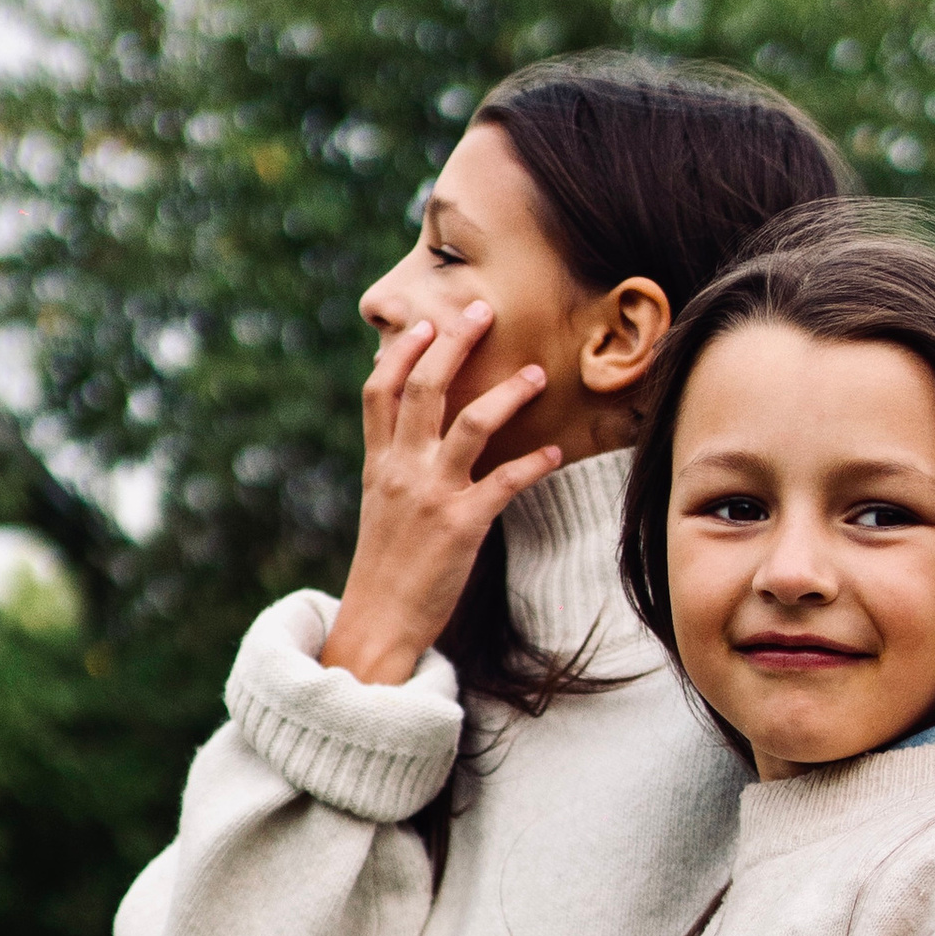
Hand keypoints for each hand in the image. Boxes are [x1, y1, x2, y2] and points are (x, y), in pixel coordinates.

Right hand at [320, 307, 564, 685]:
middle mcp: (401, 471)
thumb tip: (414, 436)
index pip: (379, 390)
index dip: (401, 350)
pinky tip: (556, 454)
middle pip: (424, 387)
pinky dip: (534, 464)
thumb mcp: (379, 509)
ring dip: (508, 393)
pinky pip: (505, 482)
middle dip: (455, 342)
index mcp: (379, 464)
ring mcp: (430, 496)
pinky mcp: (461, 526)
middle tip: (483, 310)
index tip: (424, 320)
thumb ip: (394, 467)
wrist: (379, 625)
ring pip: (471, 424)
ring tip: (537, 374)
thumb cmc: (385, 570)